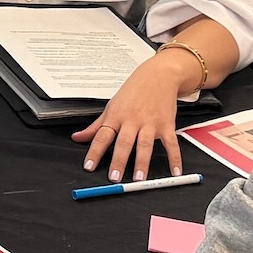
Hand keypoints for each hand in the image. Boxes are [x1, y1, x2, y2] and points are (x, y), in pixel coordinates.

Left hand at [71, 54, 190, 182]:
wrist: (158, 75)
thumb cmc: (133, 91)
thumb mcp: (111, 106)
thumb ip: (96, 126)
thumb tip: (78, 137)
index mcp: (116, 116)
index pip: (102, 136)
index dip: (94, 152)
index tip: (89, 166)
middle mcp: (132, 120)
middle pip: (124, 143)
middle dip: (119, 161)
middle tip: (115, 177)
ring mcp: (151, 123)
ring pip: (145, 144)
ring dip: (142, 162)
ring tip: (139, 178)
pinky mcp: (167, 124)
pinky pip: (171, 144)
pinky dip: (174, 158)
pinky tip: (175, 171)